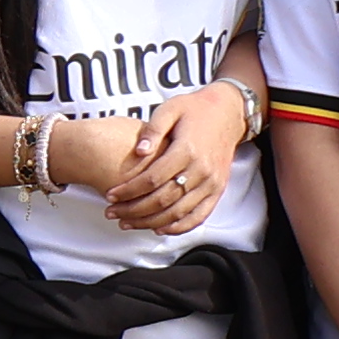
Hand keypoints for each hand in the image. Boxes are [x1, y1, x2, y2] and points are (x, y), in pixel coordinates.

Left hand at [95, 77, 249, 232]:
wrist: (228, 112)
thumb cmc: (194, 109)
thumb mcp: (170, 109)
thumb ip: (153, 129)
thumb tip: (138, 151)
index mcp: (187, 149)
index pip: (152, 179)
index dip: (129, 190)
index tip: (110, 195)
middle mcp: (201, 170)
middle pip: (163, 200)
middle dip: (133, 210)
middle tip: (112, 213)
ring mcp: (212, 183)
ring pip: (178, 212)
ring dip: (150, 222)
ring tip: (127, 223)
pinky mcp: (218, 190)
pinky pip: (199, 216)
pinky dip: (178, 227)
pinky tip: (159, 229)